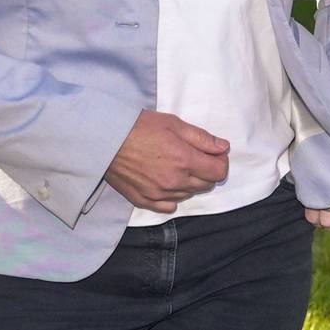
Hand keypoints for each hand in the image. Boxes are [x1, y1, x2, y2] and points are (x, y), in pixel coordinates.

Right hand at [104, 111, 230, 212]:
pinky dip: (172, 196)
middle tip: (194, 156)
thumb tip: (224, 147)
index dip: (220, 162)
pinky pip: (169, 206)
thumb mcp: (174, 124)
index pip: (218, 172)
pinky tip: (165, 181)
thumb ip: (201, 138)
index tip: (214, 154)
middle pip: (206, 185)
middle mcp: (175, 182)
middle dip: (206, 171)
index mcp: (185, 161)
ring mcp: (159, 194)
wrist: (106, 139)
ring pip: (188, 194)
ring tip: (176, 165)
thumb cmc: (139, 127)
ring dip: (189, 182)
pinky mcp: (145, 200)